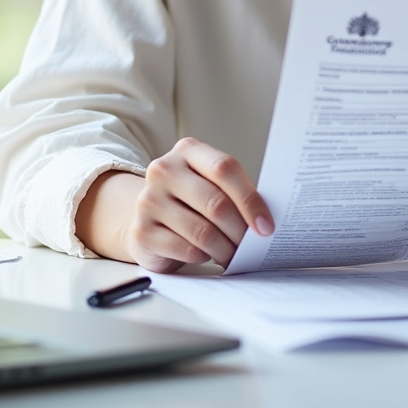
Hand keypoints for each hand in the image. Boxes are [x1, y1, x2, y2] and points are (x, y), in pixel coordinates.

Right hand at [127, 137, 273, 272]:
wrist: (148, 216)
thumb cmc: (191, 199)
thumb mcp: (210, 184)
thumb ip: (233, 192)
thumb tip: (265, 222)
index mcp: (187, 150)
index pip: (225, 168)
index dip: (250, 199)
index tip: (266, 225)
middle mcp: (164, 170)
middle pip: (216, 202)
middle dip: (240, 230)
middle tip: (253, 246)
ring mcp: (149, 200)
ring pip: (202, 231)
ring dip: (225, 249)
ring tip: (234, 255)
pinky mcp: (141, 232)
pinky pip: (185, 249)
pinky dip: (203, 256)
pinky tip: (206, 254)